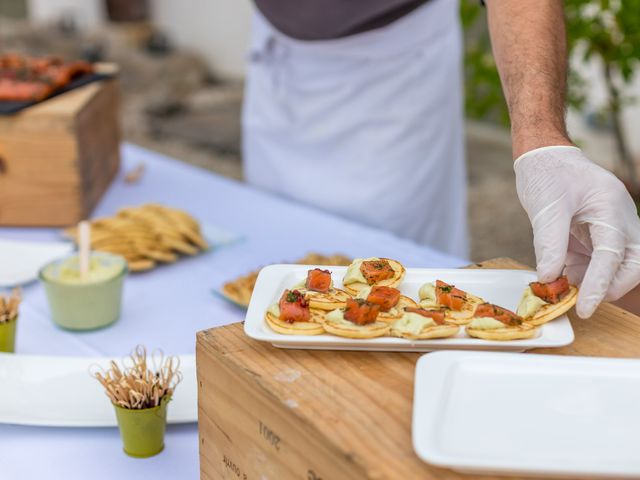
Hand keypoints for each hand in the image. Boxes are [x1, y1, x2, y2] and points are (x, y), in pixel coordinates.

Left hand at [514, 145, 639, 317]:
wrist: (545, 158)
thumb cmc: (549, 174)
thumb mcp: (546, 207)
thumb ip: (549, 243)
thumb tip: (549, 278)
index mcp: (611, 208)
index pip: (614, 254)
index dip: (602, 284)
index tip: (586, 307)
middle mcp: (618, 220)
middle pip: (632, 264)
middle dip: (611, 287)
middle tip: (582, 303)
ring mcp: (609, 229)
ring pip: (616, 267)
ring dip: (594, 283)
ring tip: (564, 289)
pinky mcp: (595, 237)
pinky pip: (596, 263)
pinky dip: (582, 275)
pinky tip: (561, 277)